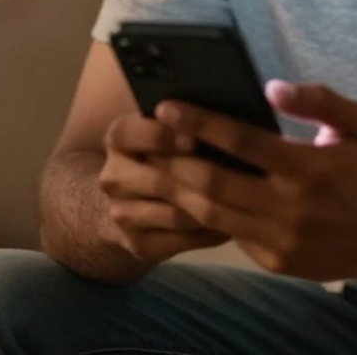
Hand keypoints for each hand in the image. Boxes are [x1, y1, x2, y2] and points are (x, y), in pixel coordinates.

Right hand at [99, 111, 229, 260]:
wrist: (135, 197)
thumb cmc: (168, 148)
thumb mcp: (169, 126)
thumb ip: (187, 119)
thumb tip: (224, 112)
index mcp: (119, 138)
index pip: (129, 133)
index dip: (161, 136)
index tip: (195, 138)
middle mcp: (112, 176)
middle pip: (156, 180)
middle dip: (197, 179)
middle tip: (234, 177)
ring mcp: (121, 214)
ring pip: (173, 214)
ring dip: (210, 208)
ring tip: (244, 200)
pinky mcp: (137, 245)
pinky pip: (179, 241)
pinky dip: (207, 233)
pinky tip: (232, 223)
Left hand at [152, 81, 356, 280]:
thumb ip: (318, 100)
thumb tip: (271, 88)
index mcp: (307, 167)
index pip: (241, 141)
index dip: (199, 122)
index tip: (167, 106)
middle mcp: (289, 206)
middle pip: (214, 183)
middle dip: (174, 159)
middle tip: (148, 138)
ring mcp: (279, 239)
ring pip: (212, 215)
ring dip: (179, 190)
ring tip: (156, 167)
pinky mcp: (275, 262)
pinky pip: (230, 235)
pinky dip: (205, 215)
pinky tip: (189, 195)